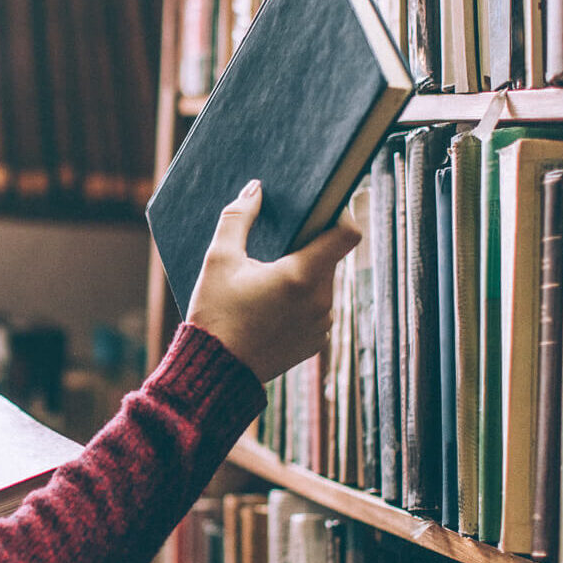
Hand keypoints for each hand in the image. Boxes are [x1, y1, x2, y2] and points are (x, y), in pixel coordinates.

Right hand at [185, 180, 361, 382]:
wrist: (215, 373)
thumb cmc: (215, 314)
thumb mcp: (217, 260)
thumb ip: (238, 218)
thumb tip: (255, 189)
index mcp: (302, 275)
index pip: (347, 233)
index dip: (340, 215)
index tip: (321, 208)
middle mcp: (321, 300)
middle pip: (330, 257)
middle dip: (308, 247)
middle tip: (277, 245)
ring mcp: (322, 324)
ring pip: (323, 283)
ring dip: (303, 276)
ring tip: (268, 280)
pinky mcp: (316, 341)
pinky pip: (316, 309)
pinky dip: (300, 302)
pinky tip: (270, 307)